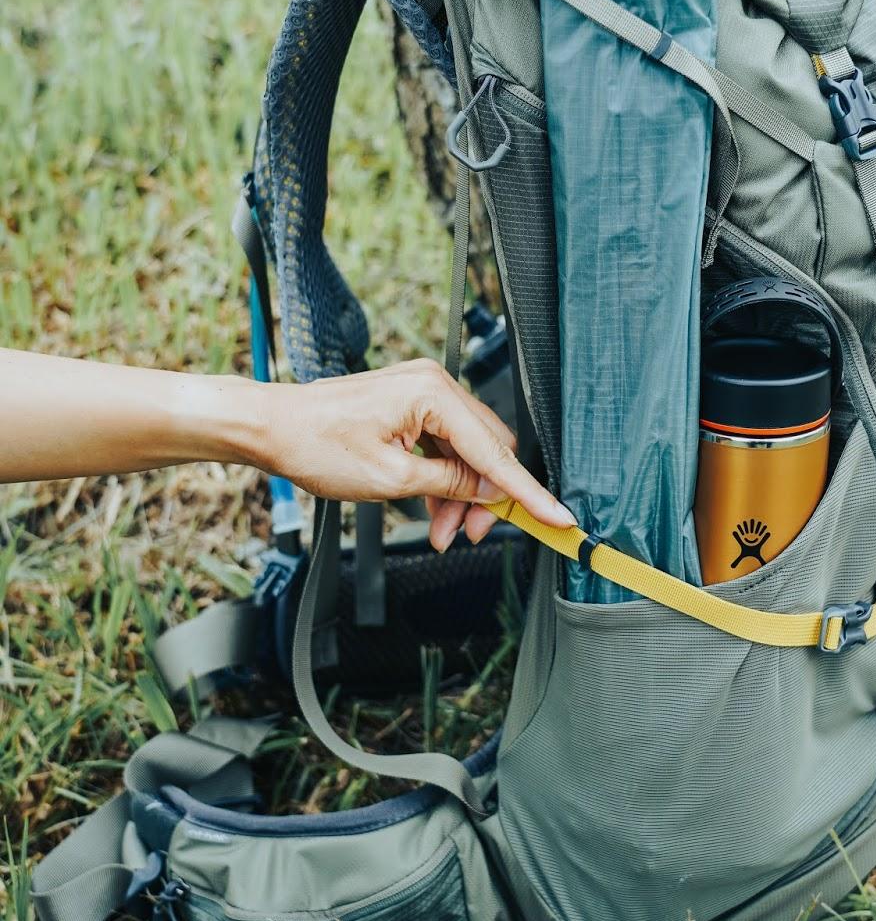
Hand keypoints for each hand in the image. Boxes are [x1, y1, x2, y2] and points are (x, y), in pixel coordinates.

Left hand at [259, 358, 573, 550]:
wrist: (274, 428)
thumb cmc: (316, 443)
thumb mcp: (390, 479)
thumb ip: (449, 483)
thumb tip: (487, 490)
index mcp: (432, 394)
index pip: (494, 452)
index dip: (527, 492)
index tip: (557, 517)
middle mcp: (434, 385)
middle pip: (487, 451)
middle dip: (482, 499)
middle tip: (465, 535)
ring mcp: (422, 392)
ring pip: (467, 452)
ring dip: (460, 494)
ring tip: (438, 530)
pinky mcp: (411, 405)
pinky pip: (445, 445)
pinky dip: (443, 479)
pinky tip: (431, 508)